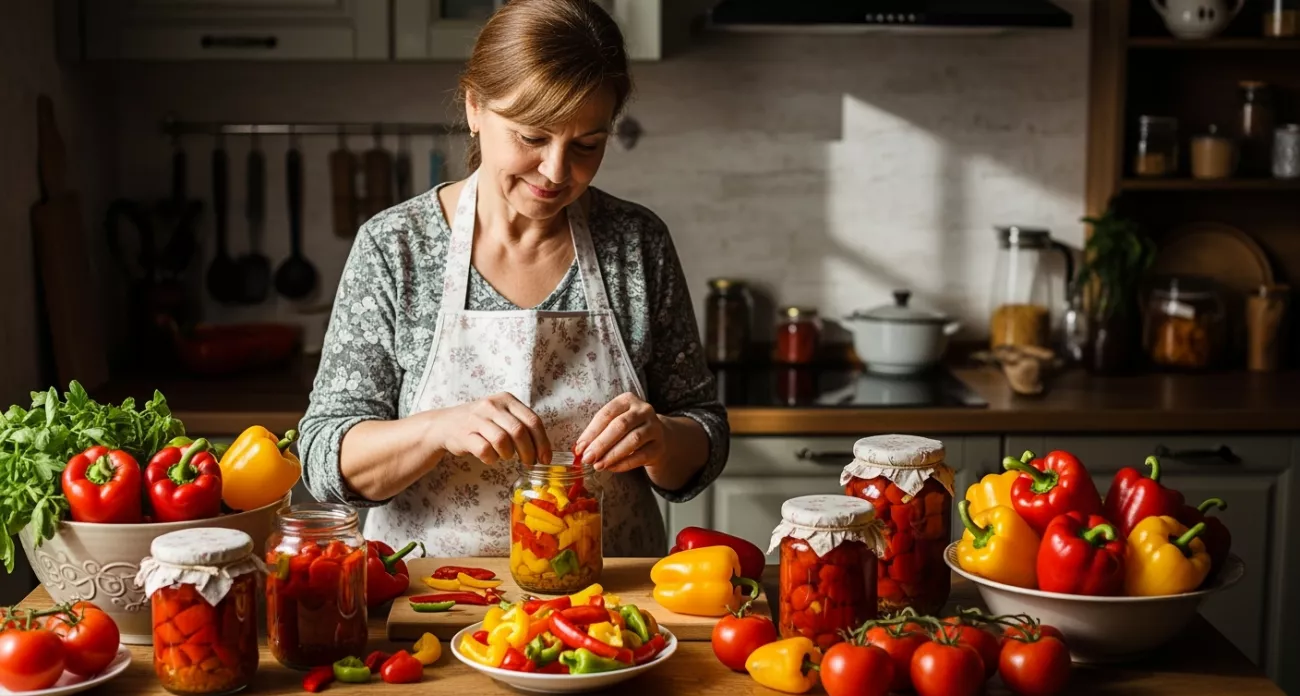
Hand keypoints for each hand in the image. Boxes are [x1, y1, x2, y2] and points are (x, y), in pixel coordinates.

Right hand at [427, 393, 550, 465]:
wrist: (445, 424)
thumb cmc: (480, 422)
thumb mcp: (502, 415)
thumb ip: (522, 425)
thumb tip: (544, 450)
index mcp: (506, 399)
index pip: (532, 420)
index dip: (542, 442)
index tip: (545, 458)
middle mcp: (492, 405)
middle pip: (519, 431)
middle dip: (528, 451)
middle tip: (529, 463)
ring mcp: (476, 418)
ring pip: (502, 440)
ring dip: (508, 454)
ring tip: (505, 456)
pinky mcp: (464, 434)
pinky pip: (485, 450)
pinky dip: (491, 458)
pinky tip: (490, 457)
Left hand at [575, 393, 665, 472]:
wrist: (658, 438)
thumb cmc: (629, 430)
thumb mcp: (614, 423)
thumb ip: (598, 433)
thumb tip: (580, 449)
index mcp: (627, 400)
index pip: (607, 414)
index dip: (592, 431)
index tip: (579, 448)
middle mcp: (643, 410)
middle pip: (620, 425)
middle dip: (601, 443)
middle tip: (587, 458)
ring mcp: (654, 427)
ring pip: (633, 440)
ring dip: (612, 454)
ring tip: (598, 465)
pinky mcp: (659, 446)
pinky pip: (641, 456)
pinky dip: (624, 464)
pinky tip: (611, 468)